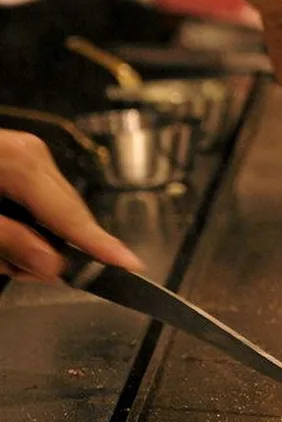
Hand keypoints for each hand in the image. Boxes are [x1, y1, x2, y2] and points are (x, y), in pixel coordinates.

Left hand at [0, 130, 143, 281]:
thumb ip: (9, 242)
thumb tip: (52, 264)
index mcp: (20, 163)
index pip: (71, 215)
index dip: (100, 245)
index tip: (129, 266)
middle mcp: (30, 154)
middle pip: (66, 215)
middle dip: (48, 249)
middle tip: (15, 267)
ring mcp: (25, 155)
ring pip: (53, 214)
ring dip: (28, 240)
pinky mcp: (18, 161)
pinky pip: (38, 203)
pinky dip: (22, 225)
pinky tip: (0, 234)